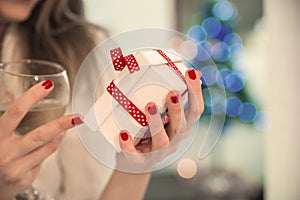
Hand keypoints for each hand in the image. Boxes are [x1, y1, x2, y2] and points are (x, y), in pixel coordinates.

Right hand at [0, 81, 81, 199]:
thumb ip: (4, 117)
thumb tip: (11, 94)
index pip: (16, 112)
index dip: (33, 96)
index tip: (47, 86)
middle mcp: (6, 153)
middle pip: (40, 135)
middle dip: (62, 124)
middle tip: (78, 117)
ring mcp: (16, 168)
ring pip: (48, 148)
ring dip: (58, 136)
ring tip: (65, 127)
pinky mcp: (25, 179)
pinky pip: (43, 160)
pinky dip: (44, 152)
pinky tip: (37, 152)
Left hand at [116, 69, 203, 171]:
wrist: (138, 161)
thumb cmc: (153, 133)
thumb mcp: (166, 116)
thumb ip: (175, 97)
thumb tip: (192, 71)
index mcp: (182, 127)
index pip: (196, 111)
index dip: (196, 92)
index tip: (190, 73)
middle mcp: (174, 140)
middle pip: (181, 127)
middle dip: (177, 110)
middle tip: (172, 93)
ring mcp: (158, 152)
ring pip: (162, 141)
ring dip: (156, 123)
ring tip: (149, 106)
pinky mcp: (140, 160)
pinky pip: (135, 156)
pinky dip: (129, 146)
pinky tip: (123, 134)